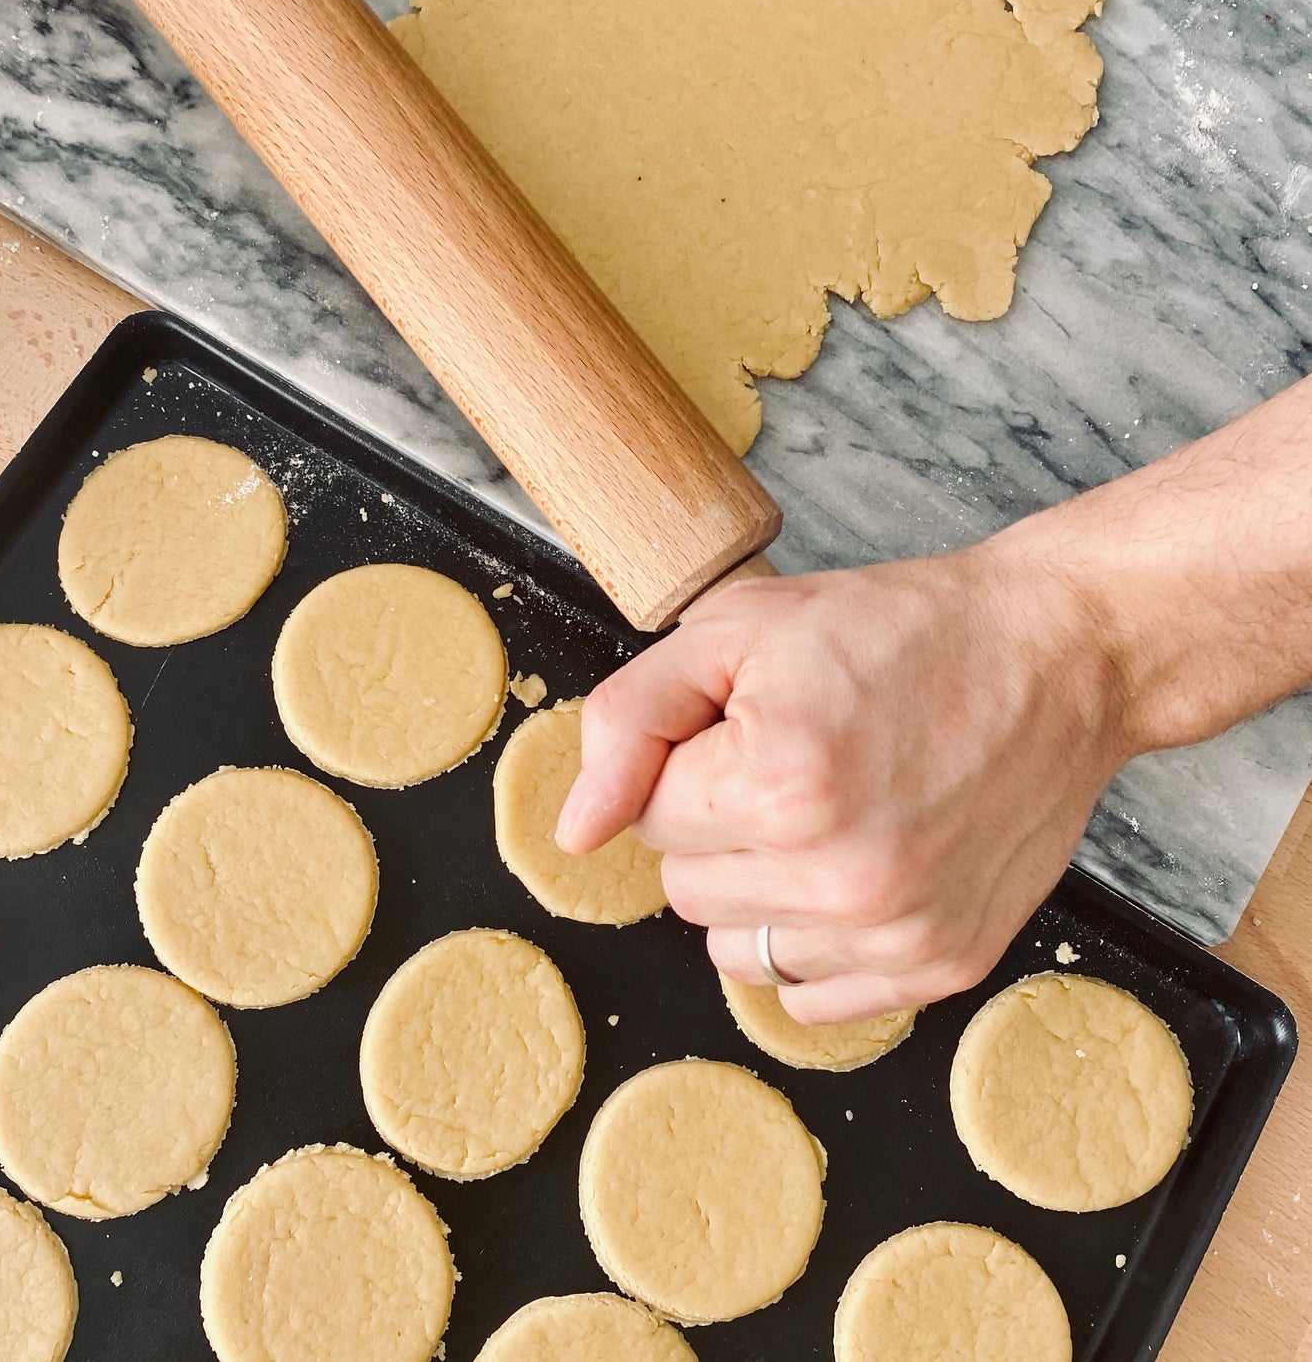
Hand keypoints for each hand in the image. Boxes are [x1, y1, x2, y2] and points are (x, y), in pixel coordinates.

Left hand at [556, 539, 1130, 1024]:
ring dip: (759, 890)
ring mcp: (899, 932)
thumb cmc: (898, 633)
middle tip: (796, 762)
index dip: (687, 765)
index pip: (646, 818)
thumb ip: (630, 722)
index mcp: (779, 783)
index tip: (750, 729)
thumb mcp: (736, 630)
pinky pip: (810, 999)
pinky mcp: (943, 965)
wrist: (1055, 656)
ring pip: (737, 950)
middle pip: (685, 889)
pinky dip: (815, 941)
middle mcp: (841, 876)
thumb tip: (575, 832)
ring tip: (829, 816)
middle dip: (716, 826)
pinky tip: (858, 868)